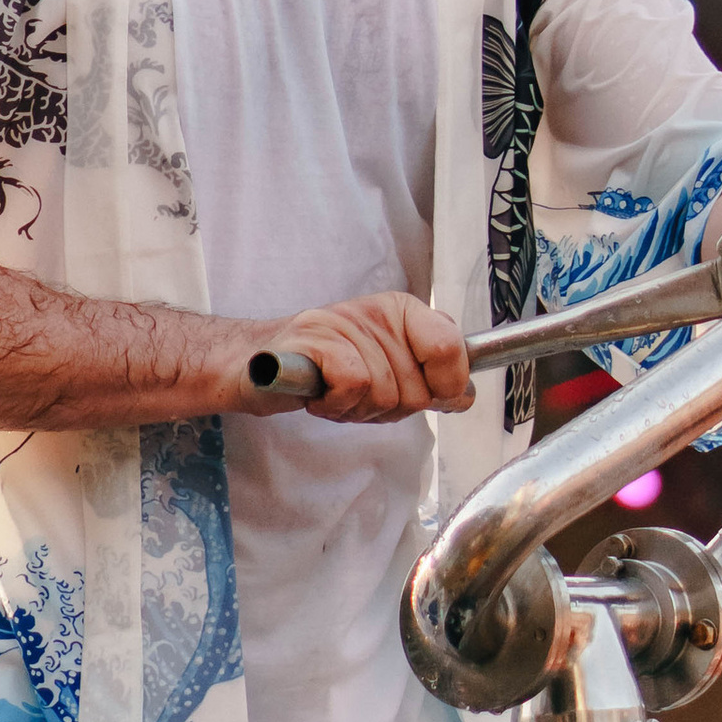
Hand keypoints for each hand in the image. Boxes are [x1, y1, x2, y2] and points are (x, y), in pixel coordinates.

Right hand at [250, 291, 473, 421]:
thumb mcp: (385, 368)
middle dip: (388, 409)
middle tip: (357, 395)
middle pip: (417, 388)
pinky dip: (336, 404)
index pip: (451, 345)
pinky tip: (320, 396)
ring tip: (334, 394)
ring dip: (357, 410)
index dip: (447, 385)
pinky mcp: (312, 340)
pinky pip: (353, 385)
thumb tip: (466, 395)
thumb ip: (427, 376)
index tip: (427, 395)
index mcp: (401, 310)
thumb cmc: (324, 369)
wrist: (255, 364)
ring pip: (385, 392)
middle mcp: (376, 310)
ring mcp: (343, 322)